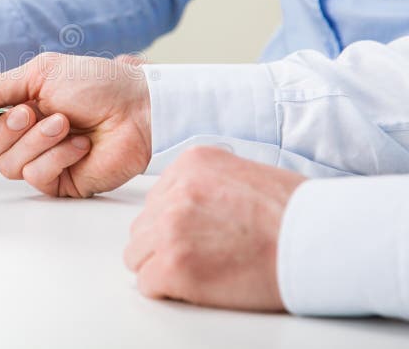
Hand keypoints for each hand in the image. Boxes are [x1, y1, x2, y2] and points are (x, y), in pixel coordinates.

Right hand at [0, 52, 150, 197]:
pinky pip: (37, 176)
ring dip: (36, 141)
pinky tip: (79, 145)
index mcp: (21, 105)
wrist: (138, 109)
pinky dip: (57, 157)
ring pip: (9, 165)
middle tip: (32, 112)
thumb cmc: (99, 84)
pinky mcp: (61, 181)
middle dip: (8, 129)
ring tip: (64, 124)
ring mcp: (44, 159)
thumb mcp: (42, 73)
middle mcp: (29, 135)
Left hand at [124, 146, 305, 310]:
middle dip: (164, 244)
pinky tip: (198, 287)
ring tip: (201, 271)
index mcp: (190, 164)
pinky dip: (169, 290)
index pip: (156, 198)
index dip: (174, 222)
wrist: (318, 240)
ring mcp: (171, 227)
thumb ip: (204, 185)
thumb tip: (187, 207)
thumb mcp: (242, 174)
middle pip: (143, 226)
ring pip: (137, 255)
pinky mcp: (174, 265)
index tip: (196, 234)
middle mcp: (175, 191)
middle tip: (199, 256)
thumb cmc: (295, 212)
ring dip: (162, 266)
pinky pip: (147, 283)